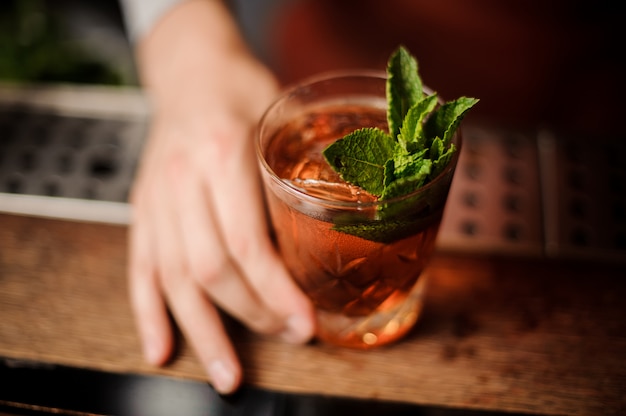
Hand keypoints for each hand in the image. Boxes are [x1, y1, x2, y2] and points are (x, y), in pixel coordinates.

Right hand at [127, 0, 314, 393]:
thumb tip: (335, 234)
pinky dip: (148, 314)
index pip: (247, 243)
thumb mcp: (280, 117)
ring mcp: (155, 199)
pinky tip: (161, 348)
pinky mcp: (141, 211)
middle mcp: (180, 180)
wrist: (189, 69)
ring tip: (227, 375)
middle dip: (253, 315)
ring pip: (173, 280)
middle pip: (210, 270)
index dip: (276, 292)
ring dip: (203, 333)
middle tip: (289, 337)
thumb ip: (298, 173)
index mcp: (220, 152)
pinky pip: (139, 270)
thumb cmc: (239, 89)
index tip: (304, 321)